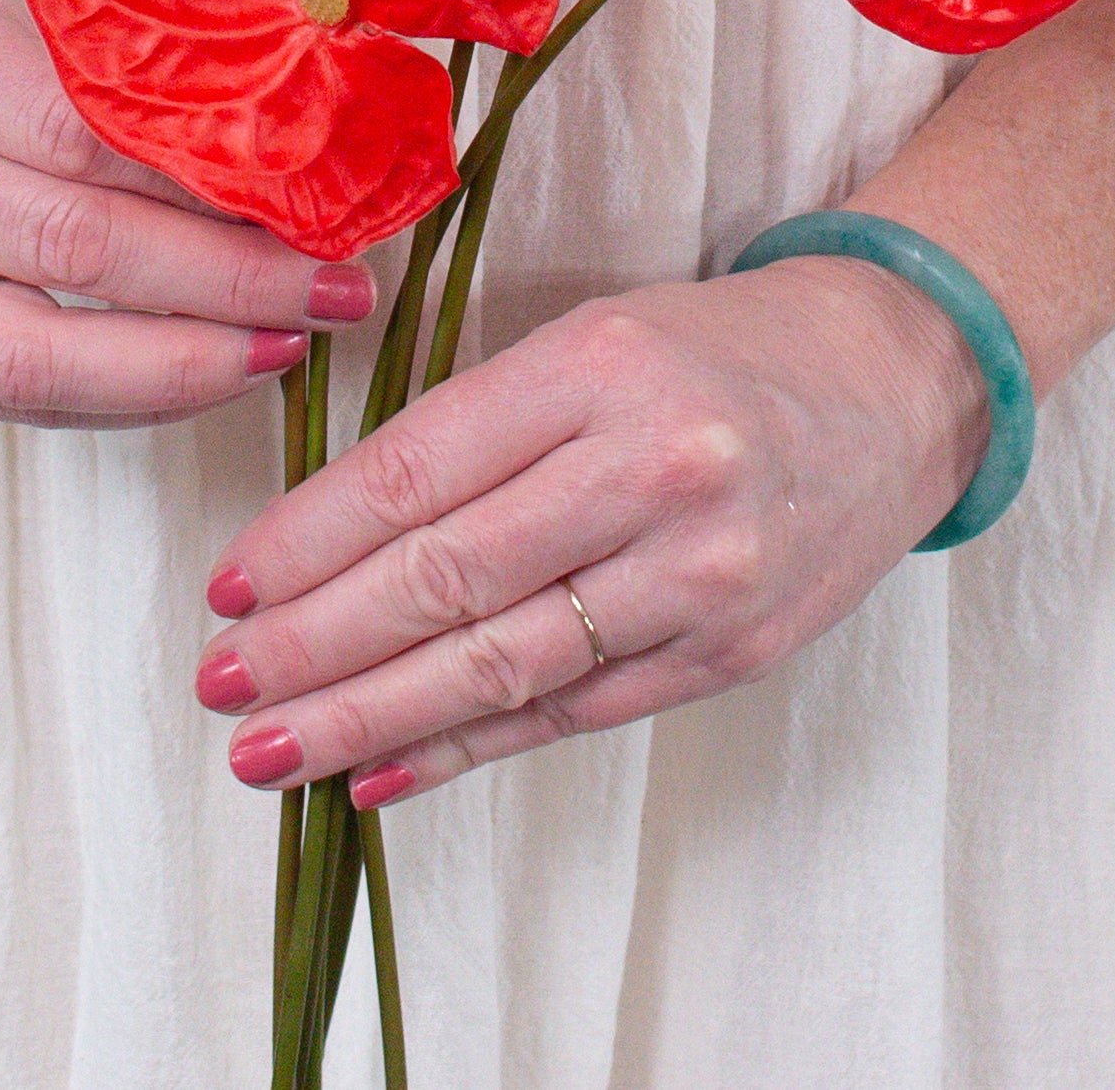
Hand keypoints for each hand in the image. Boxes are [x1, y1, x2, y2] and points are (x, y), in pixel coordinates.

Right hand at [0, 0, 375, 426]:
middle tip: (336, 291)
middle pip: (68, 247)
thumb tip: (314, 142)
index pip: (83, 133)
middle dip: (222, 283)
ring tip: (286, 347)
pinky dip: (126, 395)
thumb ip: (149, 60)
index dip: (208, 181)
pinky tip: (213, 370)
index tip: (320, 202)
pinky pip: (14, 399)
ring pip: (28, 354)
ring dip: (178, 365)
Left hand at [192, 255, 989, 803]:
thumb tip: (328, 535)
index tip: (229, 583)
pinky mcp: (727, 653)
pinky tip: (382, 773)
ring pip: (501, 663)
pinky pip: (571, 715)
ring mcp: (699, 573)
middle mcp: (654, 470)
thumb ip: (480, 426)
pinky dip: (466, 748)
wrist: (893, 387)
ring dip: (369, 718)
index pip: (422, 467)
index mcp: (601, 366)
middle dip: (315, 642)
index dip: (310, 537)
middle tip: (222, 681)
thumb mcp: (593, 341)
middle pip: (448, 576)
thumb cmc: (714, 354)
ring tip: (270, 750)